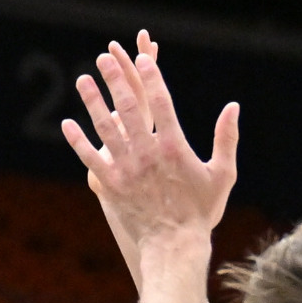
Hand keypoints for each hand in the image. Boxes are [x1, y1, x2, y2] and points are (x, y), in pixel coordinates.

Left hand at [62, 30, 239, 245]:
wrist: (174, 245)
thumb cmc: (200, 211)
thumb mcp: (222, 174)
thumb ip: (226, 138)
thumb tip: (233, 106)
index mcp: (174, 148)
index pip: (161, 103)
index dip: (152, 77)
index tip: (143, 57)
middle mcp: (148, 154)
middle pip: (129, 108)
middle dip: (116, 80)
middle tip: (104, 58)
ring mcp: (127, 169)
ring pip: (106, 128)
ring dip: (92, 101)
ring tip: (83, 79)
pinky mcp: (111, 185)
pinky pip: (91, 158)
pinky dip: (78, 140)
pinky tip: (67, 123)